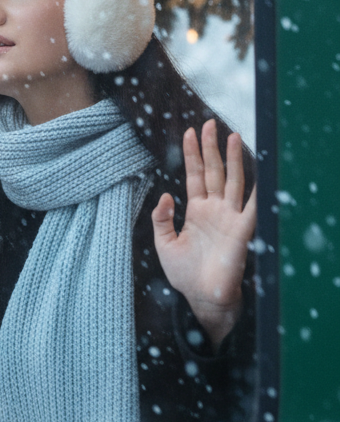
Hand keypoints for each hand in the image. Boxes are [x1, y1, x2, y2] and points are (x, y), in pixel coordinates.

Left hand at [152, 120, 255, 349]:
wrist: (201, 298)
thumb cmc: (184, 274)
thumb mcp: (164, 243)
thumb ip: (162, 219)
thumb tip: (165, 195)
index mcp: (197, 211)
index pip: (196, 176)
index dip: (193, 154)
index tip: (190, 132)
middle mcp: (215, 210)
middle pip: (215, 171)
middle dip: (212, 148)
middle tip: (209, 123)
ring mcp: (230, 218)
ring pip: (233, 181)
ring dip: (232, 159)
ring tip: (230, 135)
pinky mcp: (242, 230)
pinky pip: (252, 205)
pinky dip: (257, 188)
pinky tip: (259, 170)